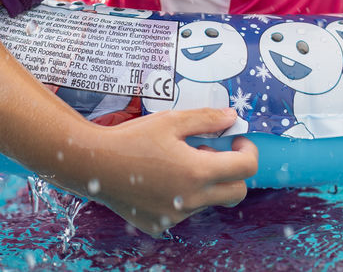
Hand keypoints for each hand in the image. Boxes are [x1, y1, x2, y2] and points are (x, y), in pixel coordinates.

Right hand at [73, 107, 257, 236]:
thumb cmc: (131, 138)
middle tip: (214, 152)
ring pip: (209, 201)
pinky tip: (161, 179)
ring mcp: (176, 217)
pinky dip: (183, 196)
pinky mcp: (160, 225)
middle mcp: (191, 199)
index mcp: (198, 172)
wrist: (93, 164)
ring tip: (178, 162)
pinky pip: (184, 212)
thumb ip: (207, 119)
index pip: (246, 168)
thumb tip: (233, 118)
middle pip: (237, 192)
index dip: (249, 150)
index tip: (237, 140)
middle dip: (234, 172)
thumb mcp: (171, 121)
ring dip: (205, 183)